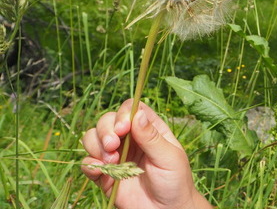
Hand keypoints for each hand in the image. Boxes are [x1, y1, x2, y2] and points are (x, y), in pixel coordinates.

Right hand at [81, 99, 211, 208]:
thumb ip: (152, 137)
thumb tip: (138, 114)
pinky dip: (89, 164)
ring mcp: (116, 155)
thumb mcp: (169, 157)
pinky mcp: (105, 174)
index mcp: (149, 129)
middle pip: (107, 120)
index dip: (123, 113)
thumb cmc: (175, 181)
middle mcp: (130, 139)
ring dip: (96, 145)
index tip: (123, 127)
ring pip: (93, 137)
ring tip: (111, 160)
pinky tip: (100, 170)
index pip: (131, 109)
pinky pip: (88, 163)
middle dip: (105, 130)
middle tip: (113, 145)